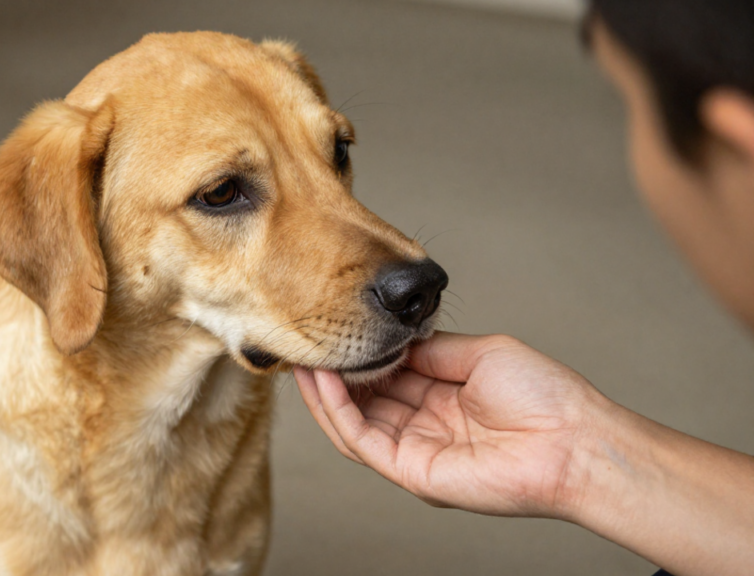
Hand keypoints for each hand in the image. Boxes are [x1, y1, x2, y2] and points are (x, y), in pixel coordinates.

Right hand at [295, 332, 608, 518]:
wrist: (575, 440)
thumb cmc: (545, 396)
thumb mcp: (480, 353)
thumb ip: (431, 349)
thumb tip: (392, 336)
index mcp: (441, 397)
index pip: (384, 376)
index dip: (357, 353)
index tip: (333, 325)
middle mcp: (424, 426)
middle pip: (362, 399)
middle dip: (331, 370)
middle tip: (305, 339)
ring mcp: (415, 450)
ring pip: (352, 422)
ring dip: (323, 390)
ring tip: (303, 355)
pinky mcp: (411, 472)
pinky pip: (362, 440)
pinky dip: (337, 409)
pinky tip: (323, 378)